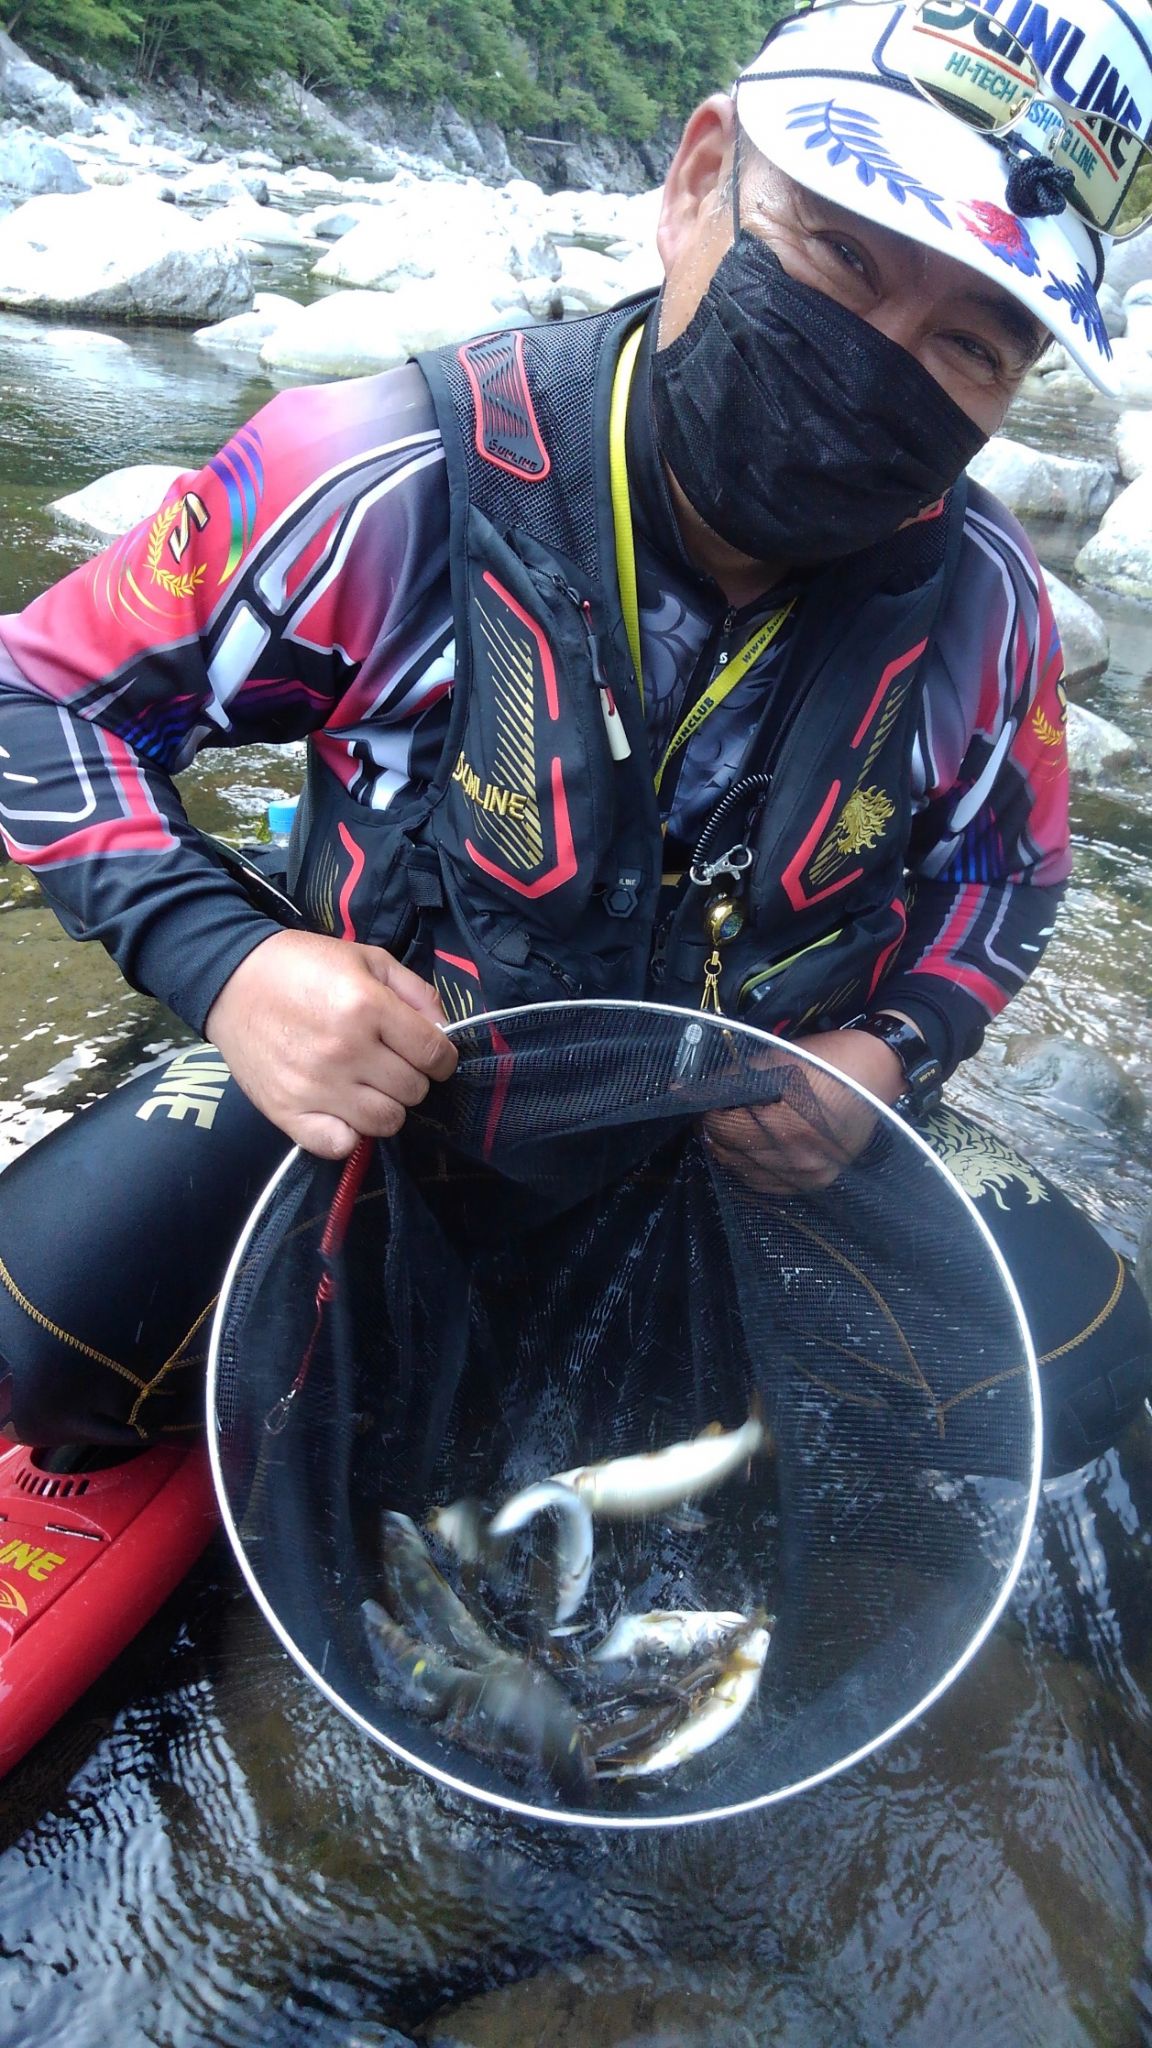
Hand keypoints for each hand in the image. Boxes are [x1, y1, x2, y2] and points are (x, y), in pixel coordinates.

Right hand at [205, 929, 457, 1157]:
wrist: (231, 980)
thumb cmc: (303, 965)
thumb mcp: (367, 959)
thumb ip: (415, 992)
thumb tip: (445, 1031)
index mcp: (367, 1006)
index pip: (435, 1054)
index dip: (441, 1057)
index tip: (428, 1055)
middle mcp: (345, 1051)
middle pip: (414, 1091)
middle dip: (412, 1078)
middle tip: (390, 1064)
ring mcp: (315, 1086)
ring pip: (386, 1122)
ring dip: (386, 1107)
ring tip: (368, 1086)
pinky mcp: (288, 1112)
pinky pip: (340, 1145)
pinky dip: (349, 1135)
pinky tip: (343, 1112)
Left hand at [702, 1027, 904, 1194]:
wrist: (877, 1074)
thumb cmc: (827, 1061)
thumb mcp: (775, 1059)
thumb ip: (727, 1078)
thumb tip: (678, 1089)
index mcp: (791, 1126)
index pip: (724, 1129)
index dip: (706, 1112)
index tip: (703, 1099)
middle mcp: (801, 1159)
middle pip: (732, 1153)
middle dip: (715, 1131)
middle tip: (714, 1111)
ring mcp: (811, 1175)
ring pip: (746, 1172)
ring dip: (730, 1151)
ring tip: (730, 1127)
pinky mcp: (817, 1182)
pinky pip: (768, 1185)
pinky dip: (750, 1168)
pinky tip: (749, 1148)